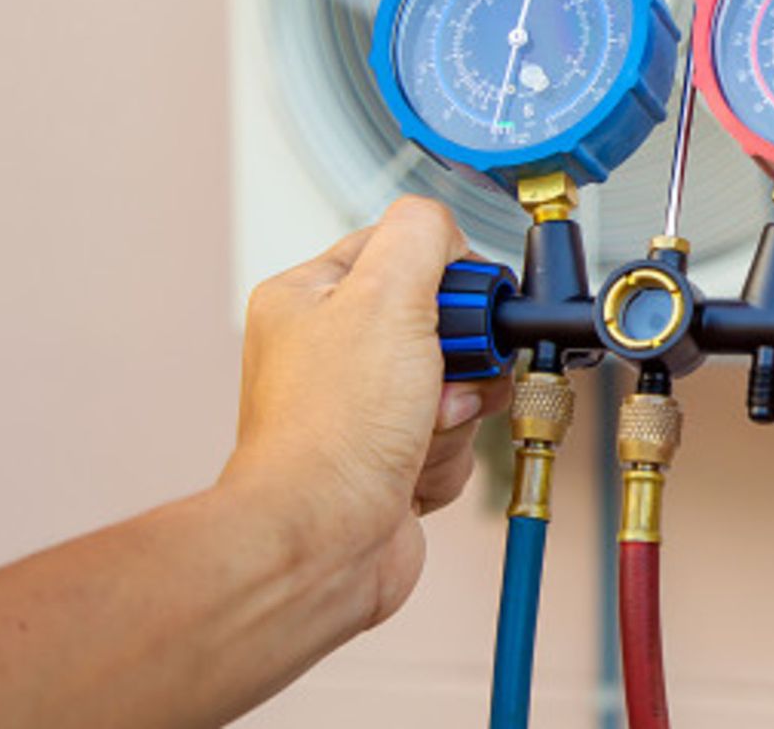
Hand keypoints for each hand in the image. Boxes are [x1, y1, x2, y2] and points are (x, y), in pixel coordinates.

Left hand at [219, 197, 510, 626]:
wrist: (324, 540)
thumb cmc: (333, 430)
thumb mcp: (386, 295)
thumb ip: (422, 235)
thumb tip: (447, 232)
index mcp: (310, 299)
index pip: (399, 250)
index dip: (445, 274)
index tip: (463, 303)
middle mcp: (329, 351)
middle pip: (439, 322)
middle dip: (461, 355)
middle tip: (445, 373)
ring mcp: (358, 409)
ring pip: (454, 382)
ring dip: (458, 410)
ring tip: (426, 429)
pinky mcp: (386, 459)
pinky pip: (451, 438)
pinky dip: (448, 456)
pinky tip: (414, 468)